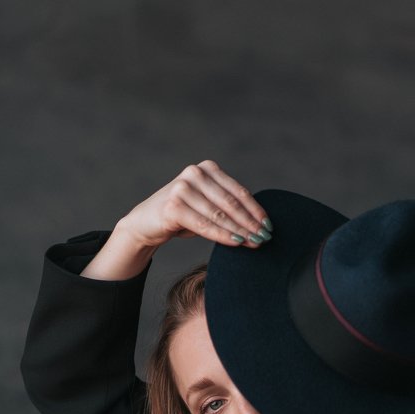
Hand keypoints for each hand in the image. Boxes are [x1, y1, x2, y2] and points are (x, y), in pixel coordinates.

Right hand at [119, 160, 271, 250]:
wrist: (146, 223)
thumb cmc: (182, 216)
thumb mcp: (207, 207)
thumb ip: (227, 208)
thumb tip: (259, 225)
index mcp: (207, 169)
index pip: (238, 191)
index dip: (255, 210)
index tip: (269, 226)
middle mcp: (195, 173)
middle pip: (231, 202)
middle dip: (250, 222)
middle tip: (265, 238)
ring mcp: (183, 188)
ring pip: (220, 214)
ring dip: (240, 231)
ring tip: (255, 243)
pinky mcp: (174, 206)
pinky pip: (205, 224)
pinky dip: (222, 235)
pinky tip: (237, 243)